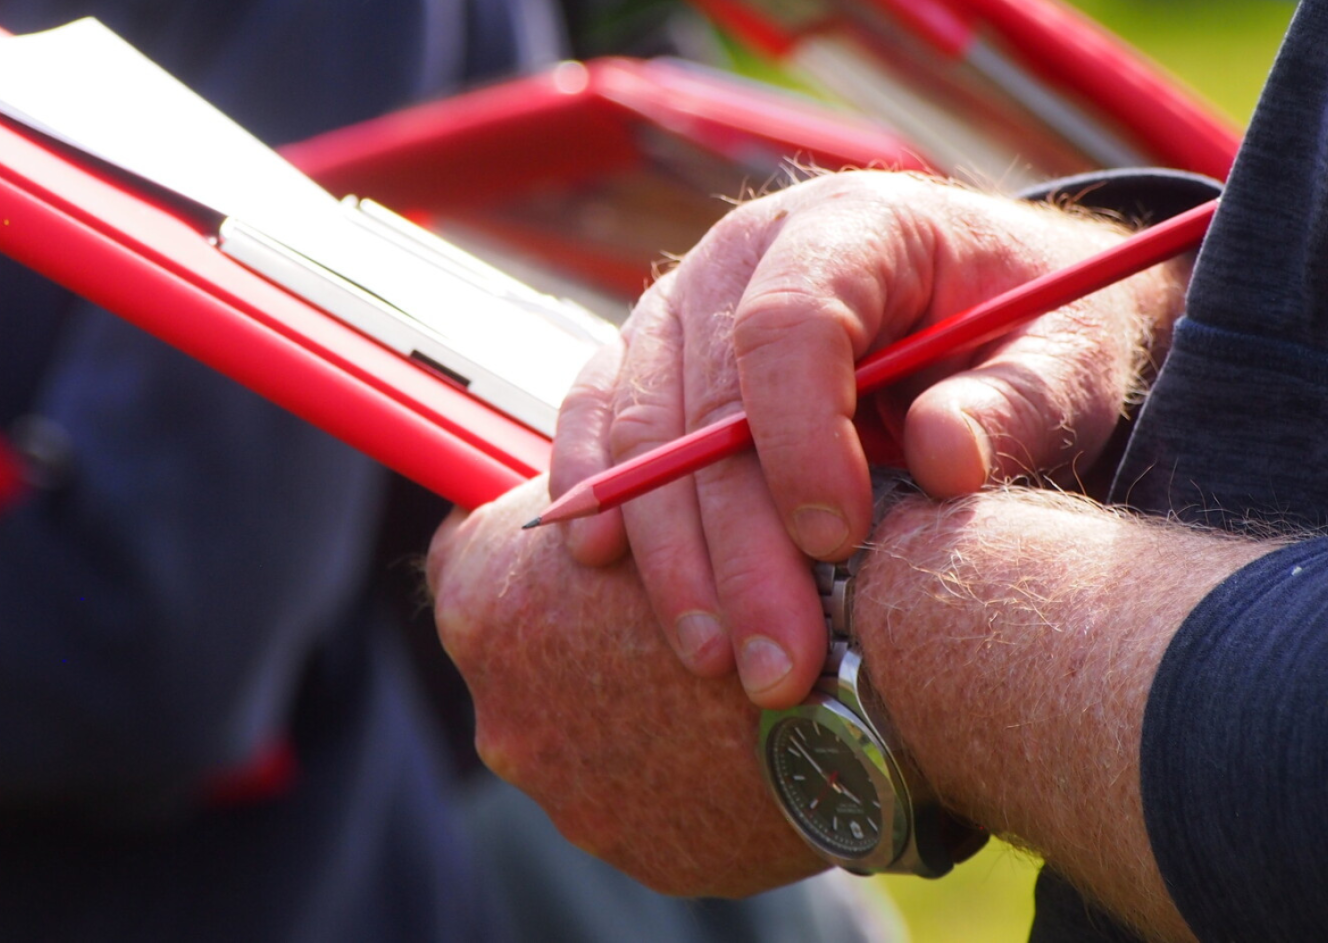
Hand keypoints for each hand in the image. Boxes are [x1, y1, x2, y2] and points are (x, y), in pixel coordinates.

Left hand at [426, 483, 822, 896]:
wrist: (862, 656)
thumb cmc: (758, 540)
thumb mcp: (648, 473)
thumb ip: (594, 496)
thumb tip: (589, 499)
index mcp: (480, 605)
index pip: (465, 561)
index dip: (526, 546)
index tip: (580, 544)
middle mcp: (505, 713)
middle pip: (529, 664)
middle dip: (586, 641)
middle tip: (667, 612)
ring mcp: (573, 797)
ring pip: (598, 742)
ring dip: (645, 714)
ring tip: (730, 673)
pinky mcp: (650, 853)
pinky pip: (661, 803)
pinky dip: (697, 772)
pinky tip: (755, 730)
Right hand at [552, 171, 1185, 706]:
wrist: (996, 306)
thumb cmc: (1038, 329)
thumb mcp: (1071, 358)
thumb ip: (1019, 401)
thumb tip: (944, 455)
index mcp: (855, 225)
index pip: (792, 322)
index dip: (800, 436)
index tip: (836, 541)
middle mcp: (747, 251)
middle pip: (708, 398)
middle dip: (738, 543)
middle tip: (777, 661)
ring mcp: (687, 300)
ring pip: (646, 424)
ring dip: (671, 550)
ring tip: (717, 660)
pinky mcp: (654, 354)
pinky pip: (601, 414)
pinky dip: (599, 489)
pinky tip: (602, 564)